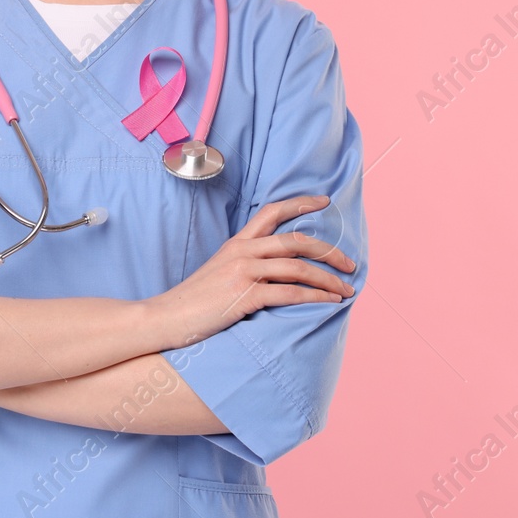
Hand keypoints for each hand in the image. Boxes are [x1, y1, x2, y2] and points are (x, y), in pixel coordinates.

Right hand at [145, 195, 356, 348]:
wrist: (166, 317)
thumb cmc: (195, 300)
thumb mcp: (219, 272)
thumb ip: (244, 264)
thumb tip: (273, 269)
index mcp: (237, 243)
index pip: (271, 212)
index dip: (300, 203)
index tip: (324, 201)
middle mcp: (242, 252)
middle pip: (296, 241)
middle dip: (329, 251)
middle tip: (350, 263)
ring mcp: (243, 272)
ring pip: (298, 267)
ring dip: (328, 279)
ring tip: (347, 289)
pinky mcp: (244, 296)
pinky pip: (290, 293)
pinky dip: (315, 297)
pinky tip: (329, 303)